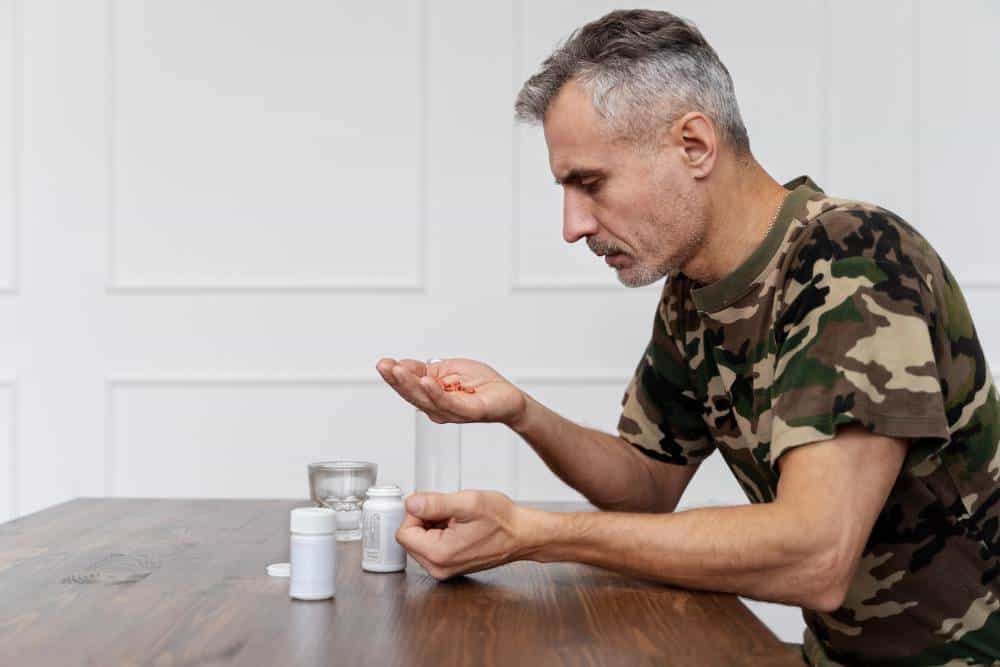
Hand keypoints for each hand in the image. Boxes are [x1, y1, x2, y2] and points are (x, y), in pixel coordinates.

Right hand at [375, 357, 526, 425]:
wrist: (508, 398)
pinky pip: (449, 403)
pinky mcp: (468, 412)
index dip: (395, 375)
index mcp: (432, 397)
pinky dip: (436, 392)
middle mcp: (438, 408)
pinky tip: (426, 382)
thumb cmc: (481, 386)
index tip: (384, 363)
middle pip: (412, 395)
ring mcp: (452, 412)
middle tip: (385, 366)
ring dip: (410, 384)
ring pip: (426, 399)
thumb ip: (424, 370)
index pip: (408, 386)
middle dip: (396, 379)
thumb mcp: (447, 370)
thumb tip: (401, 365)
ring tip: (398, 370)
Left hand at [394, 490, 538, 579]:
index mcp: (439, 554)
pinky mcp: (450, 566)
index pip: (404, 532)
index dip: (416, 513)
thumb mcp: (469, 503)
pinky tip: (461, 527)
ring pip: (421, 540)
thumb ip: (435, 503)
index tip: (436, 507)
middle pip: (410, 538)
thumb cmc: (503, 521)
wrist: (523, 535)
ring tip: (458, 520)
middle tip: (451, 513)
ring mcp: (444, 569)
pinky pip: (432, 546)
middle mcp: (438, 567)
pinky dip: (441, 532)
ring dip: (434, 525)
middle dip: (425, 519)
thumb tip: (410, 504)